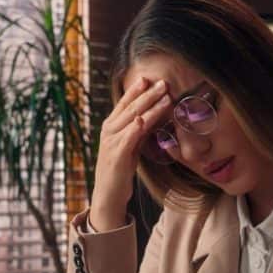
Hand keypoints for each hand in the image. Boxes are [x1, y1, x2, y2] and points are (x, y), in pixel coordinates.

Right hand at [90, 77, 171, 230]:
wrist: (108, 194)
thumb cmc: (120, 169)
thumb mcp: (129, 146)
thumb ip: (137, 131)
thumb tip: (149, 116)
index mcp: (111, 126)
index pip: (124, 103)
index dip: (136, 90)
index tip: (149, 78)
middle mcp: (109, 131)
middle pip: (130, 108)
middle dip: (148, 94)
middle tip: (164, 82)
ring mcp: (111, 142)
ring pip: (132, 119)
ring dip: (149, 107)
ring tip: (165, 96)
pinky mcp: (116, 156)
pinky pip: (127, 138)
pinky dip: (135, 128)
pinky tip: (143, 119)